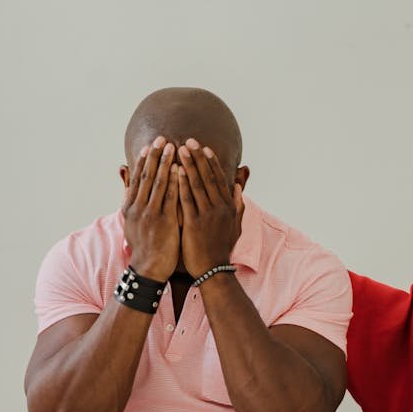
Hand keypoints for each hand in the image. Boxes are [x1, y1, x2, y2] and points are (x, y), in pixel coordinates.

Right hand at [123, 136, 180, 281]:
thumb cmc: (144, 246)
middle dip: (155, 156)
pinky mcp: (163, 221)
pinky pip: (170, 197)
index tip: (149, 145)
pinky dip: (175, 182)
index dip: (143, 161)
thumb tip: (126, 186)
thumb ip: (131, 202)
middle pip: (147, 176)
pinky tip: (181, 170)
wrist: (148, 268)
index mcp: (130, 207)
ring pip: (158, 183)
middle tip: (162, 138)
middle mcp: (138, 207)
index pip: (137, 179)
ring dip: (165, 163)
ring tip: (172, 147)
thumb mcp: (131, 222)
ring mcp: (150, 214)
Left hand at [177, 138, 244, 278]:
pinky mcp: (194, 224)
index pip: (220, 179)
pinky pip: (187, 200)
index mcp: (228, 207)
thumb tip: (238, 187)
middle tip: (189, 141)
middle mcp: (219, 208)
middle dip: (198, 157)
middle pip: (208, 177)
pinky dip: (181, 184)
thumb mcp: (235, 226)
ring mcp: (207, 215)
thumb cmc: (221, 249)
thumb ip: (237, 206)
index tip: (205, 148)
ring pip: (197, 185)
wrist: (214, 270)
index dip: (212, 162)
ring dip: (189, 165)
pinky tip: (175, 172)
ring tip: (180, 150)